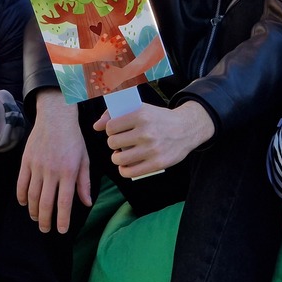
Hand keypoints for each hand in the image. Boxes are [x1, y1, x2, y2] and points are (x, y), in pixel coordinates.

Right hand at [17, 89, 90, 233]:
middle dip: (46, 220)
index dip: (62, 219)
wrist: (55, 117)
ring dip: (34, 211)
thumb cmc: (73, 139)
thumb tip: (86, 203)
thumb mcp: (84, 159)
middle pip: (46, 203)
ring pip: (32, 196)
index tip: (61, 231)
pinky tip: (25, 204)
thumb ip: (84, 183)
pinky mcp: (26, 161)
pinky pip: (21, 184)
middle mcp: (52, 171)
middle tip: (46, 230)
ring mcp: (37, 166)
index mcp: (69, 171)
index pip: (64, 202)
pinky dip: (22, 197)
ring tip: (37, 219)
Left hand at [93, 100, 213, 178]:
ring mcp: (152, 149)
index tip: (116, 130)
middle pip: (112, 142)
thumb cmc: (158, 118)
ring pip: (119, 158)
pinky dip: (124, 170)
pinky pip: (130, 172)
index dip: (110, 129)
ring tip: (122, 154)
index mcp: (140, 114)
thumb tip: (95, 127)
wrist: (186, 128)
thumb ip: (116, 114)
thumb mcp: (140, 108)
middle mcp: (146, 132)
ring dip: (117, 157)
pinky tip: (126, 166)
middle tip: (121, 142)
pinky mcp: (157, 163)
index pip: (110, 126)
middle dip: (114, 143)